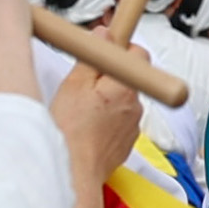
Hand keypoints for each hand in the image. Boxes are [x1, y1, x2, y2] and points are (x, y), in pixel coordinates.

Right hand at [48, 55, 140, 207]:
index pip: (137, 54)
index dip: (120, 48)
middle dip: (109, 75)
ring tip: (82, 109)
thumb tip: (106, 34)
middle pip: (129, 77)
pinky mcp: (126, 143)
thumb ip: (92, 57)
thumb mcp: (73, 84)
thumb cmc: (70, 132)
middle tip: (84, 82)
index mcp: (125, 87)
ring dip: (107, 100)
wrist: (73, 173)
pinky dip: (106, 120)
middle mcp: (135, 106)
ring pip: (123, 101)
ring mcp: (133, 126)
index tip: (105, 49)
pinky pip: (119, 122)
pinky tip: (87, 126)